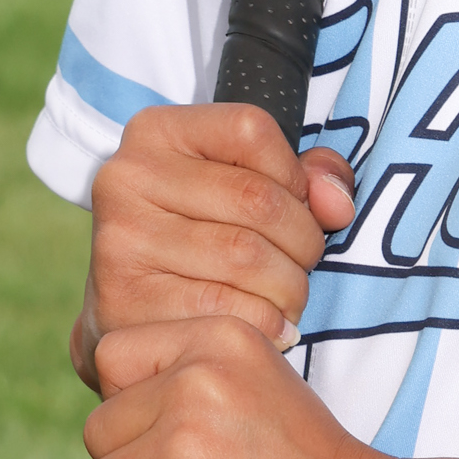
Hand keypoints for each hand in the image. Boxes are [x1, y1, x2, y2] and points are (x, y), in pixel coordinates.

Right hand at [70, 104, 355, 389]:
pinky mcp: (124, 300)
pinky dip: (265, 324)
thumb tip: (337, 204)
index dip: (294, 174)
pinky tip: (270, 328)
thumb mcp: (246, 183)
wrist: (133, 318)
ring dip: (289, 288)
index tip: (297, 207)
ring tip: (289, 298)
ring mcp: (120, 239)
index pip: (252, 130)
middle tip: (304, 266)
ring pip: (246, 257)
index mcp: (157, 131)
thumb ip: (306, 177)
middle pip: (256, 198)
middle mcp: (127, 177)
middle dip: (303, 240)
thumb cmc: (202, 236)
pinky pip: (225, 309)